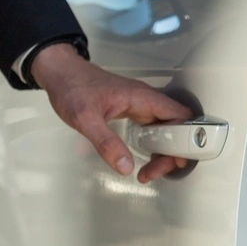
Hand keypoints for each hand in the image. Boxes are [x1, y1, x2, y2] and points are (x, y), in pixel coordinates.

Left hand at [29, 43, 193, 183]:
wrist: (61, 73)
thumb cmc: (72, 89)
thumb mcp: (86, 119)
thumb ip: (107, 143)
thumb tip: (126, 167)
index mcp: (142, 97)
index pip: (180, 115)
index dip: (185, 138)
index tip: (175, 160)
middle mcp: (146, 100)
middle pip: (176, 126)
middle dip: (171, 152)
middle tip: (152, 172)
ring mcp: (140, 105)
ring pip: (165, 128)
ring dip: (163, 151)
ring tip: (148, 171)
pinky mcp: (132, 109)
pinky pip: (153, 128)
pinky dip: (153, 145)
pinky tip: (144, 158)